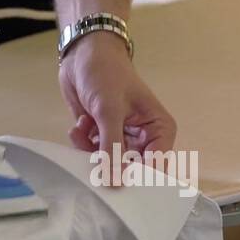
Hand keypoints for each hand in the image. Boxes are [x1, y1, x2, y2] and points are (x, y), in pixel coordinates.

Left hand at [59, 33, 176, 171]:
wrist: (83, 53)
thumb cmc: (106, 75)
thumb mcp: (110, 112)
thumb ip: (112, 149)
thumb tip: (115, 184)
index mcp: (159, 131)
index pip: (156, 168)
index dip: (139, 181)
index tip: (118, 186)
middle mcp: (143, 140)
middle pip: (130, 171)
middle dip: (109, 165)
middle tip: (93, 156)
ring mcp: (121, 140)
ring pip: (108, 164)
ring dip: (90, 151)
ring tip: (84, 129)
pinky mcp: (101, 137)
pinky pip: (92, 154)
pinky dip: (82, 142)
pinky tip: (80, 124)